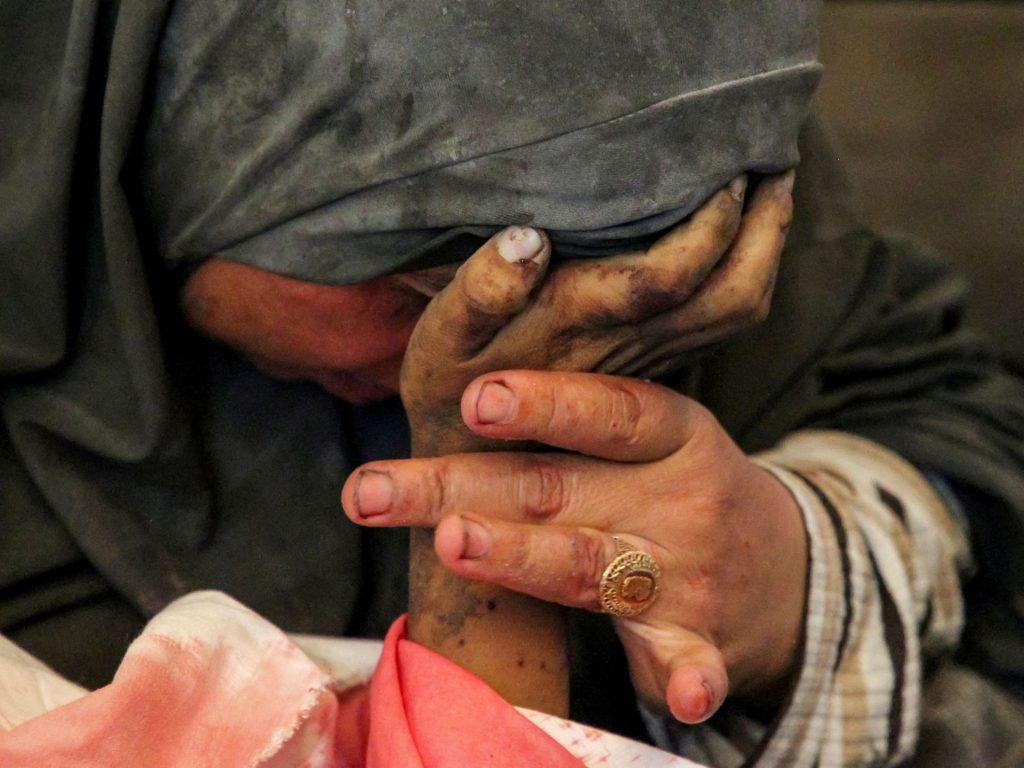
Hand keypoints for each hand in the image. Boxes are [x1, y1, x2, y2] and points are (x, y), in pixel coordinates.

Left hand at [343, 370, 807, 721]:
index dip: (544, 403)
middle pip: (555, 488)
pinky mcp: (699, 643)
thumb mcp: (653, 440)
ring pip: (588, 568)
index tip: (475, 400)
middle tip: (372, 491)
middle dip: (457, 489)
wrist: (785, 567)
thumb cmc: (681, 487)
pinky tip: (686, 698)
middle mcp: (678, 498)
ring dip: (525, 557)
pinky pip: (693, 664)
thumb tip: (457, 390)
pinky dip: (692, 680)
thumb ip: (575, 425)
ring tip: (457, 545)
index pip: (607, 410)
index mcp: (671, 433)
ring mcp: (687, 575)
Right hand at [399, 172, 793, 452]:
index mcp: (574, 326)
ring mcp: (648, 362)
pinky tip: (744, 238)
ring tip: (774, 189)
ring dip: (766, 249)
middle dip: (763, 227)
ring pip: (734, 313)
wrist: (479, 476)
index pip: (665, 276)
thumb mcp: (440, 343)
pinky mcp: (653, 368)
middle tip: (775, 158)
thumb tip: (529, 238)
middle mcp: (626, 346)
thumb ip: (479, 292)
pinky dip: (747, 275)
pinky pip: (720, 324)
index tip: (721, 160)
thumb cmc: (451, 392)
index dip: (706, 221)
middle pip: (727, 296)